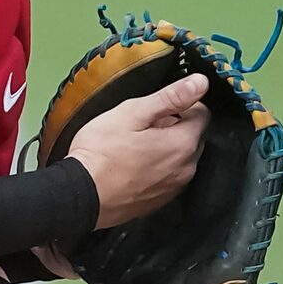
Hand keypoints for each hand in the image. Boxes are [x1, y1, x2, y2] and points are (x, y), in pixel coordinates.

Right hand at [66, 74, 210, 227]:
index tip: (158, 107)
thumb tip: (201, 82)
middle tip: (142, 124)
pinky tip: (133, 165)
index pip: (202, 113)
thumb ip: (170, 97)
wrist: (80, 195)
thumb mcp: (133, 113)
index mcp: (183, 143)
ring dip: (167, 147)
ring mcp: (174, 188)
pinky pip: (169, 176)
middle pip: (193, 136)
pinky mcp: (160, 201)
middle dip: (175, 125)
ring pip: (181, 157)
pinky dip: (159, 167)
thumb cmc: (102, 151)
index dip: (182, 104)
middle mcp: (186, 168)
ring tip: (135, 145)